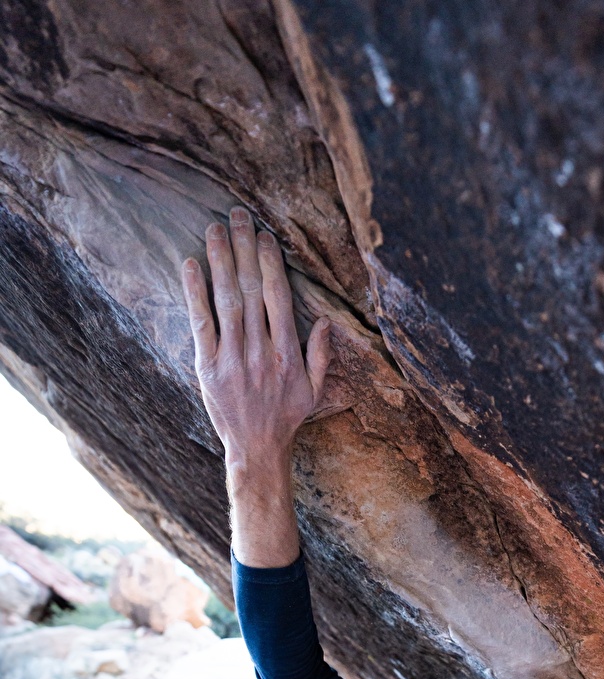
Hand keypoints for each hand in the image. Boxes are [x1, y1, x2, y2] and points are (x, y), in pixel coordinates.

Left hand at [182, 208, 329, 479]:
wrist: (257, 449)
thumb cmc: (287, 418)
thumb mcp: (314, 389)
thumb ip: (320, 354)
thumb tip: (324, 320)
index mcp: (288, 353)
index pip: (277, 296)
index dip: (270, 262)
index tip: (264, 235)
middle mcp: (261, 352)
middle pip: (251, 289)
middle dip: (244, 248)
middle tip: (237, 215)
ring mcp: (232, 359)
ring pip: (226, 300)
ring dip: (219, 260)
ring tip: (214, 229)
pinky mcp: (208, 368)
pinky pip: (200, 324)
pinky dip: (194, 293)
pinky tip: (190, 266)